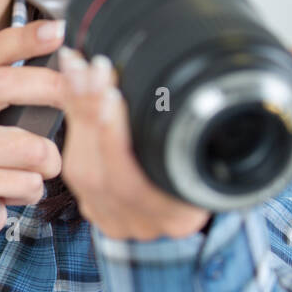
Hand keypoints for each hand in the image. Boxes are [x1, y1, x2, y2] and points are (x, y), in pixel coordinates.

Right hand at [0, 18, 66, 259]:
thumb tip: (57, 62)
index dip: (25, 39)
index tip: (58, 29)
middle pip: (3, 84)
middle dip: (52, 87)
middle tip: (81, 93)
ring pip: (29, 145)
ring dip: (47, 162)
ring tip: (31, 171)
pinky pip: (27, 181)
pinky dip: (32, 190)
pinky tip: (12, 193)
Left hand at [57, 46, 210, 239]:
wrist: (201, 209)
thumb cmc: (217, 177)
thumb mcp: (220, 162)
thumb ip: (203, 139)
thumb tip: (197, 91)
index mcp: (174, 217)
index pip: (130, 185)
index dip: (113, 141)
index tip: (111, 95)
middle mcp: (137, 223)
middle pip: (96, 173)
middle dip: (89, 113)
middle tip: (90, 68)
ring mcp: (110, 217)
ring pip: (80, 166)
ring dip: (78, 110)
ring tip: (78, 68)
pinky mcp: (93, 205)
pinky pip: (74, 162)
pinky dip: (73, 121)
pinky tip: (71, 87)